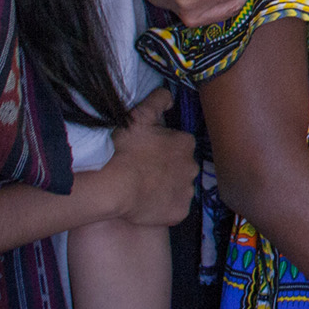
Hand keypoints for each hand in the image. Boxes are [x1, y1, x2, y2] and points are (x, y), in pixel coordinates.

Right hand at [87, 88, 195, 226]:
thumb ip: (157, 100)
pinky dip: (164, 206)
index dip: (162, 146)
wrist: (115, 187)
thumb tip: (169, 95)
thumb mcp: (138, 116)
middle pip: (181, 165)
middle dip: (167, 167)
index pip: (179, 143)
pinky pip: (174, 208)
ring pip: (179, 187)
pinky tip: (147, 203)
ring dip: (166, 186)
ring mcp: (187, 191)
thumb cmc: (125, 150)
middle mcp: (192, 167)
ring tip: (143, 187)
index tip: (147, 151)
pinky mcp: (179, 212)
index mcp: (186, 143)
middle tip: (144, 169)